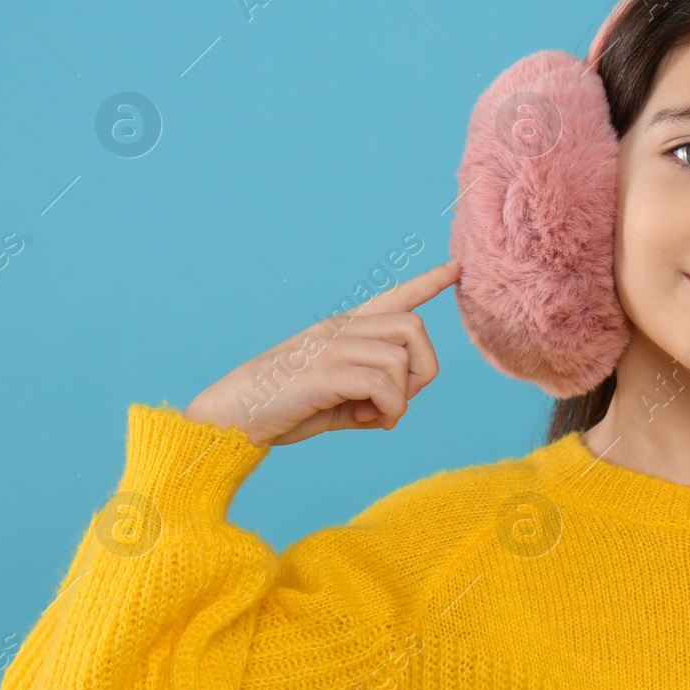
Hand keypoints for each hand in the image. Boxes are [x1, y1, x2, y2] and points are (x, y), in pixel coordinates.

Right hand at [183, 258, 461, 446]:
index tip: (456, 268)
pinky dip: (388, 410)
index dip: (427, 283)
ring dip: (401, 396)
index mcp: (344, 329)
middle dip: (422, 368)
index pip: (394, 297)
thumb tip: (395, 411)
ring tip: (375, 415)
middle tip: (399, 400)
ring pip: (401, 358)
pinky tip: (366, 421)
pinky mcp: (325, 371)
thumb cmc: (284, 407)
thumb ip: (370, 398)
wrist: (233, 415)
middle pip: (414, 328)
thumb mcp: (337, 401)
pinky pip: (383, 385)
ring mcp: (332, 346)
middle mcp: (341, 329)